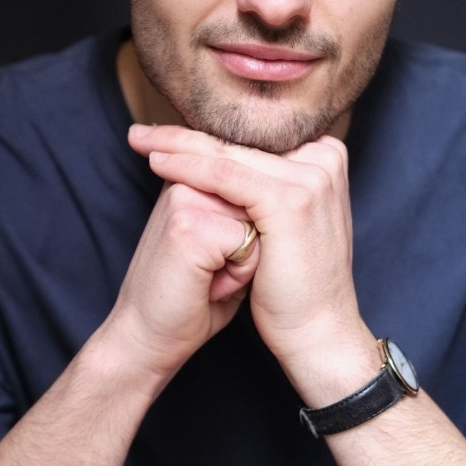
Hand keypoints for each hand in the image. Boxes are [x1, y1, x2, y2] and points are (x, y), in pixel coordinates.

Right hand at [100, 156, 260, 387]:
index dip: (252, 233)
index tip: (211, 257)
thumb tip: (280, 197)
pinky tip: (209, 286)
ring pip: (258, 219)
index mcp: (191, 178)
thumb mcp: (223, 244)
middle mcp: (184, 180)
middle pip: (261, 201)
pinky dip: (240, 273)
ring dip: (247, 257)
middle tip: (211, 270)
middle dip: (251, 243)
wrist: (149, 337)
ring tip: (211, 277)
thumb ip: (244, 211)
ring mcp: (184, 200)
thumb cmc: (193, 296)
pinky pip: (248, 243)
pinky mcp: (189, 226)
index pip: (258, 188)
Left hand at [128, 123, 376, 398]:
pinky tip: (158, 163)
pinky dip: (188, 167)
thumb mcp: (281, 223)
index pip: (252, 137)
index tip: (163, 134)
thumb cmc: (294, 283)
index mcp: (325, 157)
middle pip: (239, 140)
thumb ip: (264, 185)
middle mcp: (325, 158)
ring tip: (140, 142)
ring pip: (228, 153)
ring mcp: (311, 177)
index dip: (205, 133)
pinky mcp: (290, 200)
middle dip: (184, 134)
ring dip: (177, 146)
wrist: (317, 332)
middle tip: (140, 133)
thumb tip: (219, 157)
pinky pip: (225, 174)